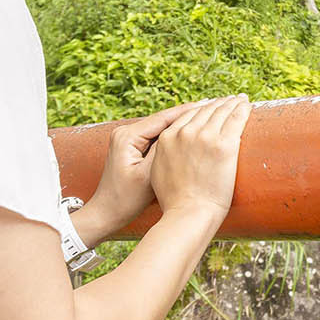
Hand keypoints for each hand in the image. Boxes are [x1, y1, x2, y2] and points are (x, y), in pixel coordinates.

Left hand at [81, 101, 202, 238]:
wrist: (106, 213)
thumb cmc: (125, 200)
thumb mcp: (148, 175)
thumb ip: (165, 151)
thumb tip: (188, 131)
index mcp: (127, 136)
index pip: (163, 118)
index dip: (188, 111)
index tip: (210, 105)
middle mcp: (125, 131)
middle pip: (162, 120)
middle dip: (187, 116)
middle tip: (213, 109)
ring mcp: (127, 138)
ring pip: (160, 128)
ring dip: (180, 126)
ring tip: (205, 120)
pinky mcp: (130, 146)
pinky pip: (155, 137)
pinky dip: (171, 137)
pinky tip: (189, 136)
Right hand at [149, 94, 250, 225]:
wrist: (190, 213)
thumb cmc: (176, 200)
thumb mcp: (159, 171)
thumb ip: (165, 154)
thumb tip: (172, 150)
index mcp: (168, 137)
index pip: (189, 114)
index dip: (203, 108)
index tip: (212, 107)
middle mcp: (186, 133)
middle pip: (207, 110)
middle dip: (219, 103)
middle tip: (230, 100)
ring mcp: (206, 137)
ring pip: (222, 110)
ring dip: (233, 102)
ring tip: (241, 100)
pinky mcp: (225, 145)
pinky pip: (237, 118)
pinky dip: (243, 108)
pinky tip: (247, 104)